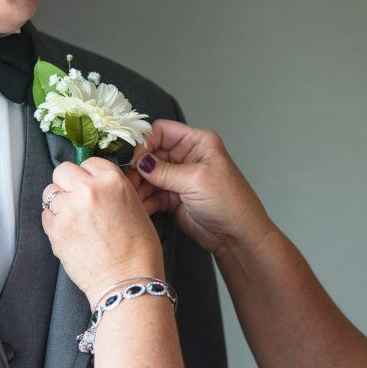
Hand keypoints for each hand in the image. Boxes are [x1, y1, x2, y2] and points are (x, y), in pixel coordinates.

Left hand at [42, 158, 163, 303]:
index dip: (88, 175)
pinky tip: (70, 234)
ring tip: (73, 219)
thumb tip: (93, 186)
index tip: (89, 185)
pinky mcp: (56, 230)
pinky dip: (54, 223)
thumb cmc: (138, 250)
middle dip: (67, 184)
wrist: (128, 280)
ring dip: (58, 203)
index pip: (88, 162)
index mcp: (113, 181)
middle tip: (76, 200)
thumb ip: (111, 191)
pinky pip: (45, 216)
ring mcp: (70, 209)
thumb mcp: (135, 207)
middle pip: (62, 171)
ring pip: (49, 192)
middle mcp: (89, 190)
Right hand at [126, 119, 274, 253]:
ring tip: (134, 196)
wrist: (237, 236)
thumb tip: (139, 161)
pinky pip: (152, 193)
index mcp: (198, 142)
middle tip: (129, 181)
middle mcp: (188, 156)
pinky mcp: (174, 197)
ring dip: (139, 186)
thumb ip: (164, 170)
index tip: (135, 159)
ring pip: (149, 175)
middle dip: (138, 168)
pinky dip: (145, 200)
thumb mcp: (196, 180)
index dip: (145, 143)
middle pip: (151, 153)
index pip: (162, 131)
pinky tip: (141, 206)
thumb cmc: (231, 203)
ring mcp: (180, 177)